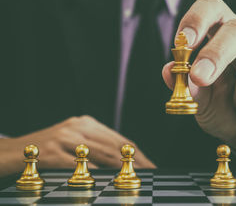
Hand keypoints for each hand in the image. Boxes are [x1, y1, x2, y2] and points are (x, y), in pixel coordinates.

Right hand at [0, 115, 155, 176]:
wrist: (9, 153)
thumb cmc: (45, 150)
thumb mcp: (72, 143)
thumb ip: (95, 148)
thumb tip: (123, 163)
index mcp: (86, 123)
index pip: (119, 139)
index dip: (138, 154)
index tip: (151, 167)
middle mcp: (78, 127)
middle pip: (115, 146)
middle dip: (136, 163)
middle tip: (150, 175)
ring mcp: (64, 138)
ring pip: (101, 154)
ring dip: (122, 168)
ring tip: (135, 179)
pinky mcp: (51, 152)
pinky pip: (78, 164)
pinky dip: (95, 173)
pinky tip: (107, 180)